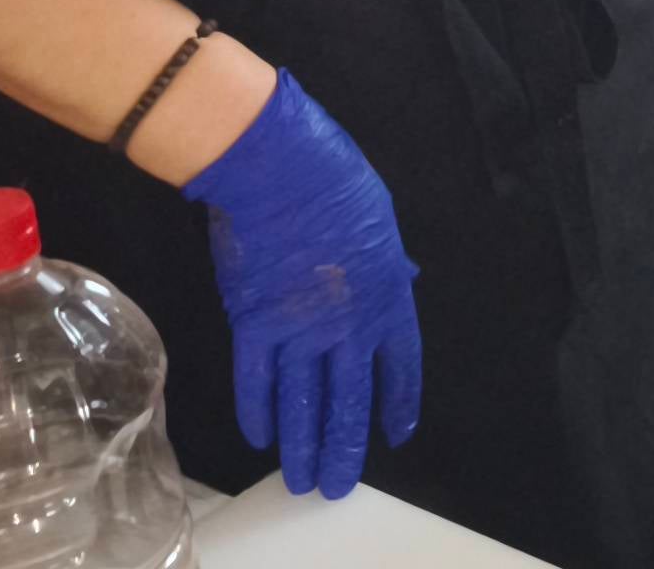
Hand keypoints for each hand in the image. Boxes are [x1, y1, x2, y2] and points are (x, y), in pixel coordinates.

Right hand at [182, 72, 425, 495]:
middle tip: (338, 485)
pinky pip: (256, 381)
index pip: (401, 365)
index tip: (396, 433)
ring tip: (302, 481)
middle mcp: (348, 324)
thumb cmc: (334, 179)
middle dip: (344, 448)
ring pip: (302, 404)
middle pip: (348, 401)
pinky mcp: (253, 325)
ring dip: (302, 446)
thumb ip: (386, 264)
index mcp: (388, 296)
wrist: (279, 168)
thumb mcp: (381, 220)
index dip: (398, 402)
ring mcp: (299, 329)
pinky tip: (263, 437)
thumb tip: (398, 280)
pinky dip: (258, 412)